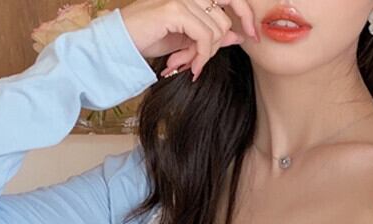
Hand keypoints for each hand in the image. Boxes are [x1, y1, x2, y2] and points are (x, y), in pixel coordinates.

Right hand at [119, 0, 259, 80]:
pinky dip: (201, 56)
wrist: (120, 43)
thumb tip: (237, 35)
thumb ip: (211, 34)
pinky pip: (205, 37)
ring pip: (216, 30)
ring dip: (203, 54)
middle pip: (225, 18)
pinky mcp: (176, 9)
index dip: (246, 14)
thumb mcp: (187, 39)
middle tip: (197, 62)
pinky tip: (189, 66)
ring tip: (185, 64)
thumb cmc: (149, 39)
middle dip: (215, 47)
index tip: (252, 36)